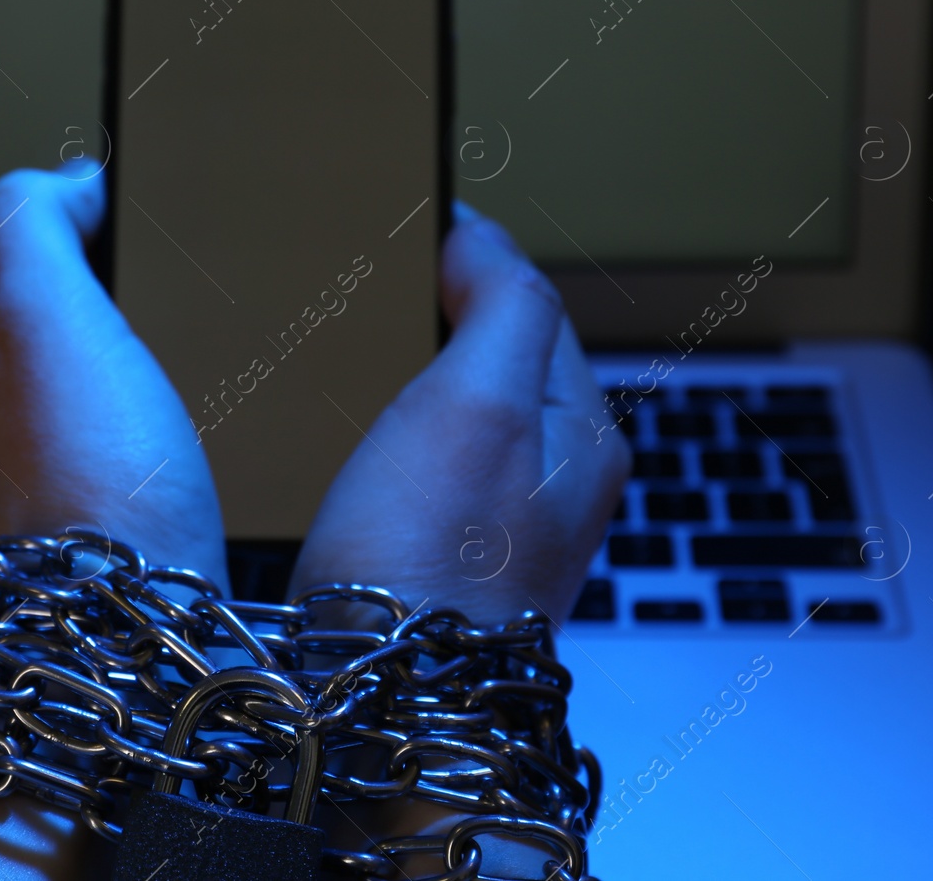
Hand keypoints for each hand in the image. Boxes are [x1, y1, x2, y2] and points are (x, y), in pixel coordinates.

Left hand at [0, 165, 229, 591]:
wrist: (132, 635)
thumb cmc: (86, 485)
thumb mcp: (44, 317)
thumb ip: (28, 228)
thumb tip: (58, 181)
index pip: (21, 286)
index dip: (81, 248)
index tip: (141, 238)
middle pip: (65, 352)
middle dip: (116, 324)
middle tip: (181, 313)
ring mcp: (54, 507)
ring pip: (103, 415)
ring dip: (145, 389)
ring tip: (200, 380)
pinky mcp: (114, 553)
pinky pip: (139, 471)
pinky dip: (167, 448)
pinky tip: (205, 455)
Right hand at [288, 200, 628, 874]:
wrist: (392, 704)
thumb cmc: (434, 561)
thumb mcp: (480, 402)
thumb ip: (506, 303)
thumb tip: (486, 237)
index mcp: (583, 428)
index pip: (532, 302)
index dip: (467, 258)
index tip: (400, 229)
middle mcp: (557, 476)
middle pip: (498, 358)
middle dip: (439, 317)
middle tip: (366, 294)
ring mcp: (505, 524)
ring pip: (461, 411)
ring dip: (412, 375)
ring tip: (351, 358)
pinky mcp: (449, 557)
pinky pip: (428, 465)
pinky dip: (393, 434)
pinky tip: (349, 440)